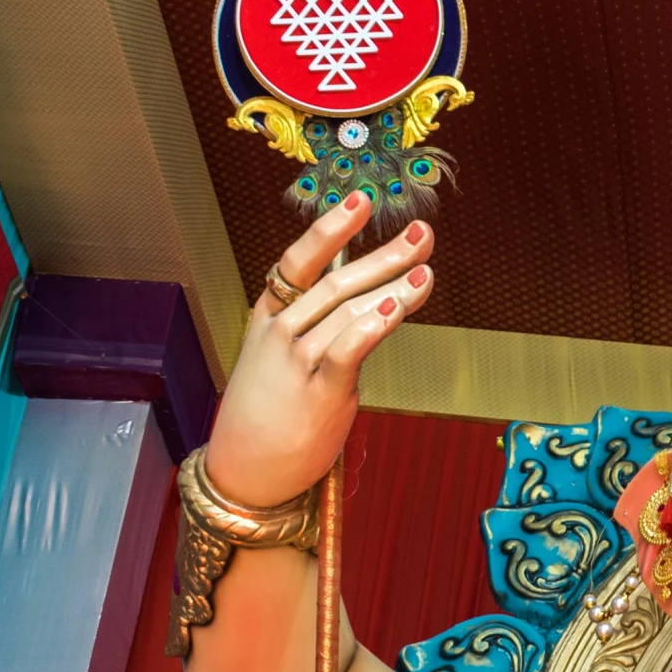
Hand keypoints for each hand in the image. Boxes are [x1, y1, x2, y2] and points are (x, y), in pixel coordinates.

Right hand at [201, 196, 435, 506]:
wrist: (244, 471)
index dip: (330, 228)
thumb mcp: (281, 360)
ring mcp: (297, 361)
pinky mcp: (319, 393)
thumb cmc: (269, 415)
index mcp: (270, 317)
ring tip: (426, 270)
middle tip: (423, 234)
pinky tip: (394, 307)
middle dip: (385, 255)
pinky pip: (347, 351)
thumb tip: (372, 298)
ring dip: (393, 289)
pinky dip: (371, 327)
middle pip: (337, 282)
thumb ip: (321, 328)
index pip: (299, 261)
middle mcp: (281, 332)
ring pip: (350, 312)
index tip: (362, 200)